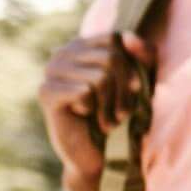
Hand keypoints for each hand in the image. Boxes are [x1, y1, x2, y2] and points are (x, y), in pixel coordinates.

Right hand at [39, 29, 149, 190]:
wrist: (101, 153)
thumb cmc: (121, 114)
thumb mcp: (142, 80)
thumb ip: (144, 54)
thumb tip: (129, 37)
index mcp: (83, 44)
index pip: (116, 39)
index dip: (132, 66)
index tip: (133, 88)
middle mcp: (63, 52)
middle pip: (111, 58)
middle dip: (124, 90)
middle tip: (120, 111)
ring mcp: (51, 71)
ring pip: (100, 76)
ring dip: (112, 104)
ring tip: (107, 118)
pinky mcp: (46, 92)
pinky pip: (85, 91)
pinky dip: (95, 110)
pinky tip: (86, 117)